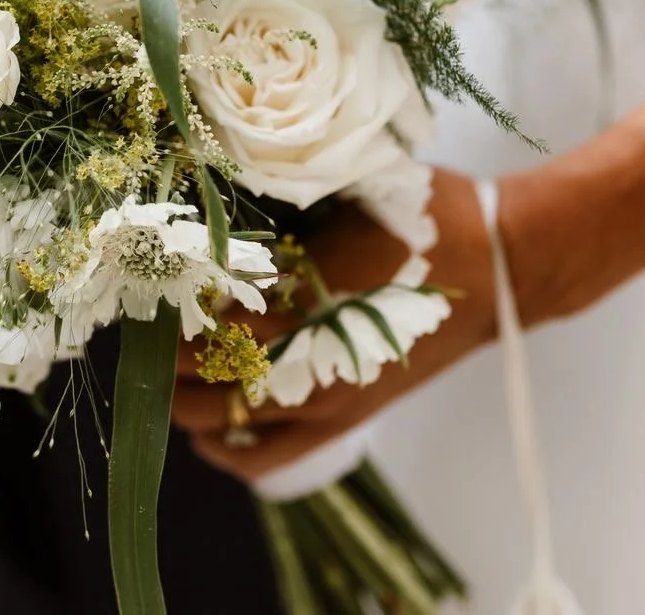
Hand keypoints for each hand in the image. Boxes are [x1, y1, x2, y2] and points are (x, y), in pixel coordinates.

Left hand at [172, 168, 497, 481]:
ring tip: (161, 367)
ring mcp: (329, 401)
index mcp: (314, 293)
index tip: (146, 279)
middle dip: (162, 351)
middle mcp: (316, 359)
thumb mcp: (354, 188)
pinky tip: (201, 425)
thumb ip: (286, 200)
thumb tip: (214, 196)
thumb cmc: (427, 217)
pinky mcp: (345, 421)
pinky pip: (265, 457)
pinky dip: (224, 446)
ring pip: (224, 419)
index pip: (214, 312)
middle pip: (205, 371)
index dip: (171, 299)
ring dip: (182, 395)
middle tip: (142, 323)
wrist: (503, 268)